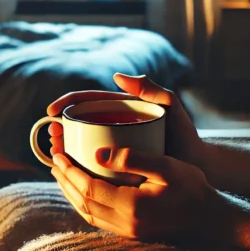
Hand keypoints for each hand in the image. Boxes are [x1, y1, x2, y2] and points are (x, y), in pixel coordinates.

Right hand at [46, 73, 203, 161]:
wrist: (196, 165)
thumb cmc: (185, 135)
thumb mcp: (170, 107)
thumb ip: (152, 89)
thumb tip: (117, 78)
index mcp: (121, 109)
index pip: (87, 101)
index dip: (67, 104)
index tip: (53, 112)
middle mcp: (114, 126)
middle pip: (79, 123)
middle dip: (60, 128)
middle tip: (53, 137)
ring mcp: (114, 146)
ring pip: (82, 145)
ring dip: (64, 147)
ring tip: (56, 153)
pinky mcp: (116, 166)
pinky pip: (91, 164)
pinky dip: (76, 166)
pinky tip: (68, 172)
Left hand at [50, 148, 225, 241]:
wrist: (212, 221)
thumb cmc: (193, 190)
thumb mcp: (167, 167)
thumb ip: (133, 159)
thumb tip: (98, 153)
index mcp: (131, 205)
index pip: (88, 187)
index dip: (70, 171)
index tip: (59, 155)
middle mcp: (125, 223)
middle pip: (83, 201)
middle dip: (65, 181)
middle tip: (54, 161)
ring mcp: (128, 232)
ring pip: (88, 213)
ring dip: (71, 194)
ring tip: (62, 176)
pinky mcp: (132, 234)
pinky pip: (98, 220)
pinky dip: (85, 205)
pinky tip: (83, 193)